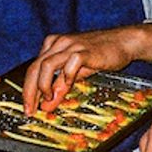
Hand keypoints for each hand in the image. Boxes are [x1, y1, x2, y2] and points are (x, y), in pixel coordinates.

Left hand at [22, 28, 137, 114]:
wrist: (124, 41)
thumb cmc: (100, 55)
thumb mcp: (77, 73)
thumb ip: (60, 87)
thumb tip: (47, 106)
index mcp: (53, 45)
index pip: (33, 69)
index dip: (28, 90)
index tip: (28, 107)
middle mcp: (59, 43)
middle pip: (35, 67)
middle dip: (30, 91)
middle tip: (30, 109)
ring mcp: (72, 45)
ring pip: (47, 65)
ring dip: (44, 85)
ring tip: (48, 99)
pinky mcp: (86, 50)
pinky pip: (70, 63)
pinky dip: (67, 77)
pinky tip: (70, 85)